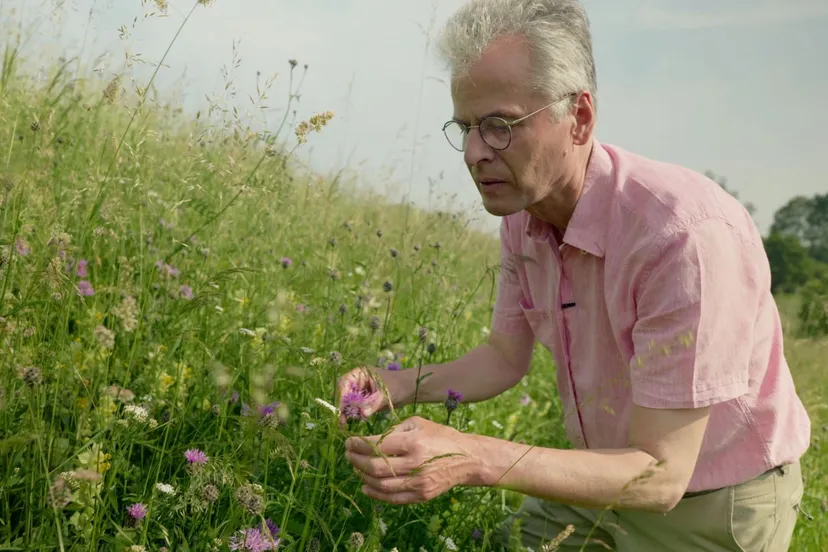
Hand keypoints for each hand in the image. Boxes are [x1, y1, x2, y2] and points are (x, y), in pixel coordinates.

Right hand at [336, 366, 405, 425]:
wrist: (410, 390)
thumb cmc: (398, 386)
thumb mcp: (384, 394)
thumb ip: (372, 403)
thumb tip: (362, 413)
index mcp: (360, 373)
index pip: (345, 383)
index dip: (342, 396)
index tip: (342, 409)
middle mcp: (358, 381)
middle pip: (344, 393)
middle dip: (342, 407)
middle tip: (341, 421)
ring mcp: (361, 391)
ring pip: (349, 402)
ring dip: (347, 413)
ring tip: (343, 424)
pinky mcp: (365, 400)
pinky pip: (356, 408)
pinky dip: (354, 414)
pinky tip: (352, 421)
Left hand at [344, 416, 478, 504]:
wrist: (466, 459)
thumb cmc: (441, 436)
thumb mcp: (419, 423)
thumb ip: (394, 430)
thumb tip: (372, 439)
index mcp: (414, 442)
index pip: (377, 446)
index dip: (358, 444)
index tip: (348, 442)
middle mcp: (415, 463)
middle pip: (376, 467)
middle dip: (356, 461)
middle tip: (348, 454)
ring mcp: (418, 482)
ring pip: (381, 485)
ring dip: (363, 477)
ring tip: (355, 468)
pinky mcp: (421, 495)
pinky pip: (393, 498)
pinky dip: (376, 494)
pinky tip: (366, 486)